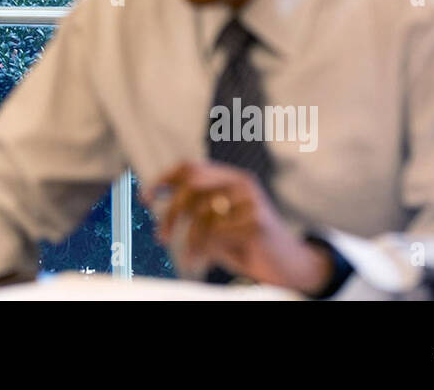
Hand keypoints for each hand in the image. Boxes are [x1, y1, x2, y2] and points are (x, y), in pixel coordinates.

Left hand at [141, 161, 332, 295]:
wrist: (289, 266)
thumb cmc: (246, 244)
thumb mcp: (217, 223)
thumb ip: (194, 209)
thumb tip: (154, 199)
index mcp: (230, 177)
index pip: (190, 167)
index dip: (163, 179)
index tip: (144, 197)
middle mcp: (242, 183)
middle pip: (192, 186)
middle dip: (171, 212)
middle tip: (161, 236)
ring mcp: (251, 201)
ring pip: (202, 214)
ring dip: (188, 241)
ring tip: (186, 258)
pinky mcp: (257, 222)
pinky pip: (216, 233)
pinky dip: (202, 251)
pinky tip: (200, 263)